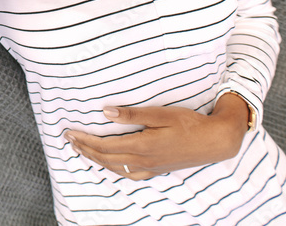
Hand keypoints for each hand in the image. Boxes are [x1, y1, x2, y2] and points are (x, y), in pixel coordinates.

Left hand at [63, 94, 251, 179]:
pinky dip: (114, 169)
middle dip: (85, 149)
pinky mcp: (157, 170)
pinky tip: (111, 165)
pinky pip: (130, 174)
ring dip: (96, 159)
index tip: (70, 133)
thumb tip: (106, 112)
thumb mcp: (160, 114)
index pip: (104, 145)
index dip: (85, 140)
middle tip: (69, 140)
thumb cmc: (189, 124)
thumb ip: (132, 114)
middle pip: (106, 158)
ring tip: (82, 151)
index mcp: (142, 145)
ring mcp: (151, 167)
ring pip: (115, 167)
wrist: (215, 141)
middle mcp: (143, 160)